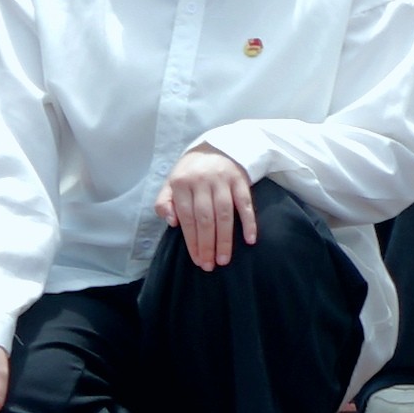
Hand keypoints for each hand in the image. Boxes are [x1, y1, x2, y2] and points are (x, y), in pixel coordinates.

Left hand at [155, 145, 260, 269]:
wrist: (215, 147)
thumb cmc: (190, 173)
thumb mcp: (170, 184)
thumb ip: (163, 203)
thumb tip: (172, 223)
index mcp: (182, 184)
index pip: (187, 218)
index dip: (192, 241)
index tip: (198, 260)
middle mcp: (202, 181)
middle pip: (205, 219)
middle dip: (207, 244)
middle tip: (210, 266)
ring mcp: (223, 180)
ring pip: (224, 214)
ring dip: (225, 239)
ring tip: (224, 259)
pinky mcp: (241, 180)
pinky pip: (246, 204)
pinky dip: (249, 222)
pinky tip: (250, 239)